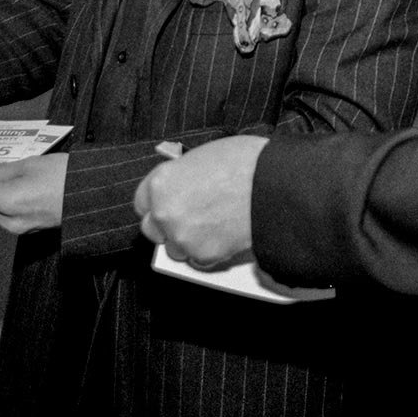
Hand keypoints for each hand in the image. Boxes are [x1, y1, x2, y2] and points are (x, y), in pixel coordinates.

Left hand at [0, 154, 67, 233]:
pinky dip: (5, 205)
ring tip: (2, 177)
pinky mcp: (34, 229)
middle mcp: (10, 221)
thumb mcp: (30, 164)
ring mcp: (22, 228)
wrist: (98, 194)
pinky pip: (9, 218)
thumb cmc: (66, 175)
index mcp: (6, 203)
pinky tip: (17, 189)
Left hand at [133, 135, 267, 266]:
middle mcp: (165, 212)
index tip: (168, 204)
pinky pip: (199, 260)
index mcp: (161, 182)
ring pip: (176, 248)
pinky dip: (210, 252)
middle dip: (168, 225)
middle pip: (152, 229)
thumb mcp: (205, 156)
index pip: (142, 202)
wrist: (275, 185)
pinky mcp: (204, 255)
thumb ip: (185, 176)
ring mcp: (183, 236)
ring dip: (189, 241)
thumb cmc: (247, 162)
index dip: (158, 203)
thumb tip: (185, 186)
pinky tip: (226, 235)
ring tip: (214, 227)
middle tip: (191, 218)